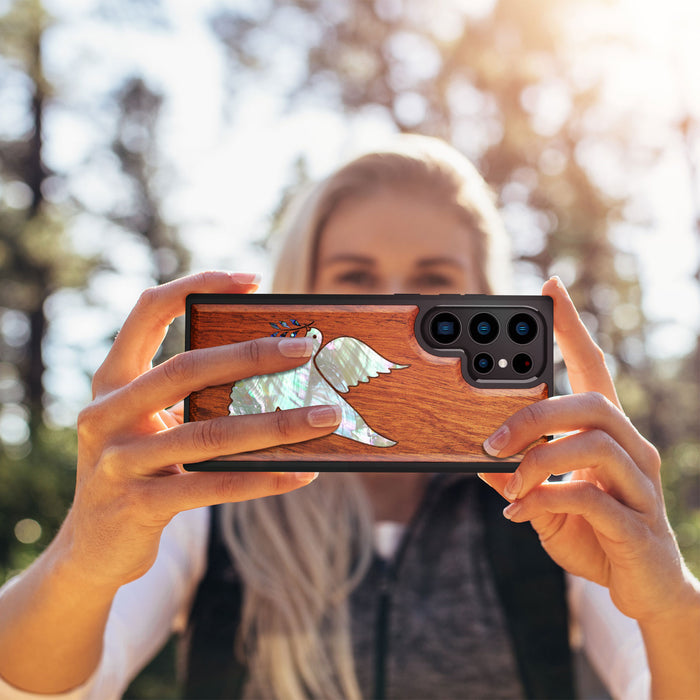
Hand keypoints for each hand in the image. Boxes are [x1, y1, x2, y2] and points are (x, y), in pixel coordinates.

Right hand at [63, 271, 340, 589]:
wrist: (92, 548)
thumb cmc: (138, 470)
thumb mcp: (150, 425)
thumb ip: (190, 398)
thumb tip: (276, 375)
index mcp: (113, 380)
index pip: (149, 312)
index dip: (195, 286)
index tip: (251, 279)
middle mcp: (107, 413)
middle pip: (185, 369)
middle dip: (251, 356)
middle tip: (305, 349)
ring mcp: (118, 461)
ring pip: (208, 434)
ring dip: (276, 424)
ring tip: (325, 416)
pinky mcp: (138, 505)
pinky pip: (213, 486)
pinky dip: (263, 478)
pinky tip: (302, 473)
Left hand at [479, 277, 696, 624]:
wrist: (643, 589)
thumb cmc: (594, 532)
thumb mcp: (544, 499)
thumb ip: (517, 476)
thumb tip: (475, 458)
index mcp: (608, 434)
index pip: (594, 368)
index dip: (573, 327)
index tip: (550, 288)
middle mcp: (632, 449)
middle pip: (592, 402)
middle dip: (535, 415)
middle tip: (491, 442)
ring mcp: (640, 485)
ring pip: (593, 444)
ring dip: (537, 460)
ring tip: (508, 483)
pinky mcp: (638, 525)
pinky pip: (591, 497)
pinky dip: (545, 500)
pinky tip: (521, 513)